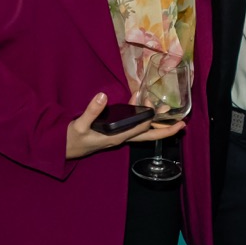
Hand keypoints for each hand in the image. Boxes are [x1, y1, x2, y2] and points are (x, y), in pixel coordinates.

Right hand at [64, 93, 188, 160]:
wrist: (64, 148)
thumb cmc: (73, 139)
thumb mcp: (80, 125)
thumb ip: (91, 111)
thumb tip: (103, 96)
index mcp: (116, 137)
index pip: (141, 130)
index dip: (154, 122)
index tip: (164, 114)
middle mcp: (121, 137)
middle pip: (148, 135)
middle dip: (165, 130)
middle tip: (181, 123)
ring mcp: (119, 135)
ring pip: (142, 129)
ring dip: (154, 120)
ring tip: (165, 108)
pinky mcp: (114, 131)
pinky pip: (131, 122)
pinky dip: (137, 111)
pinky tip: (139, 99)